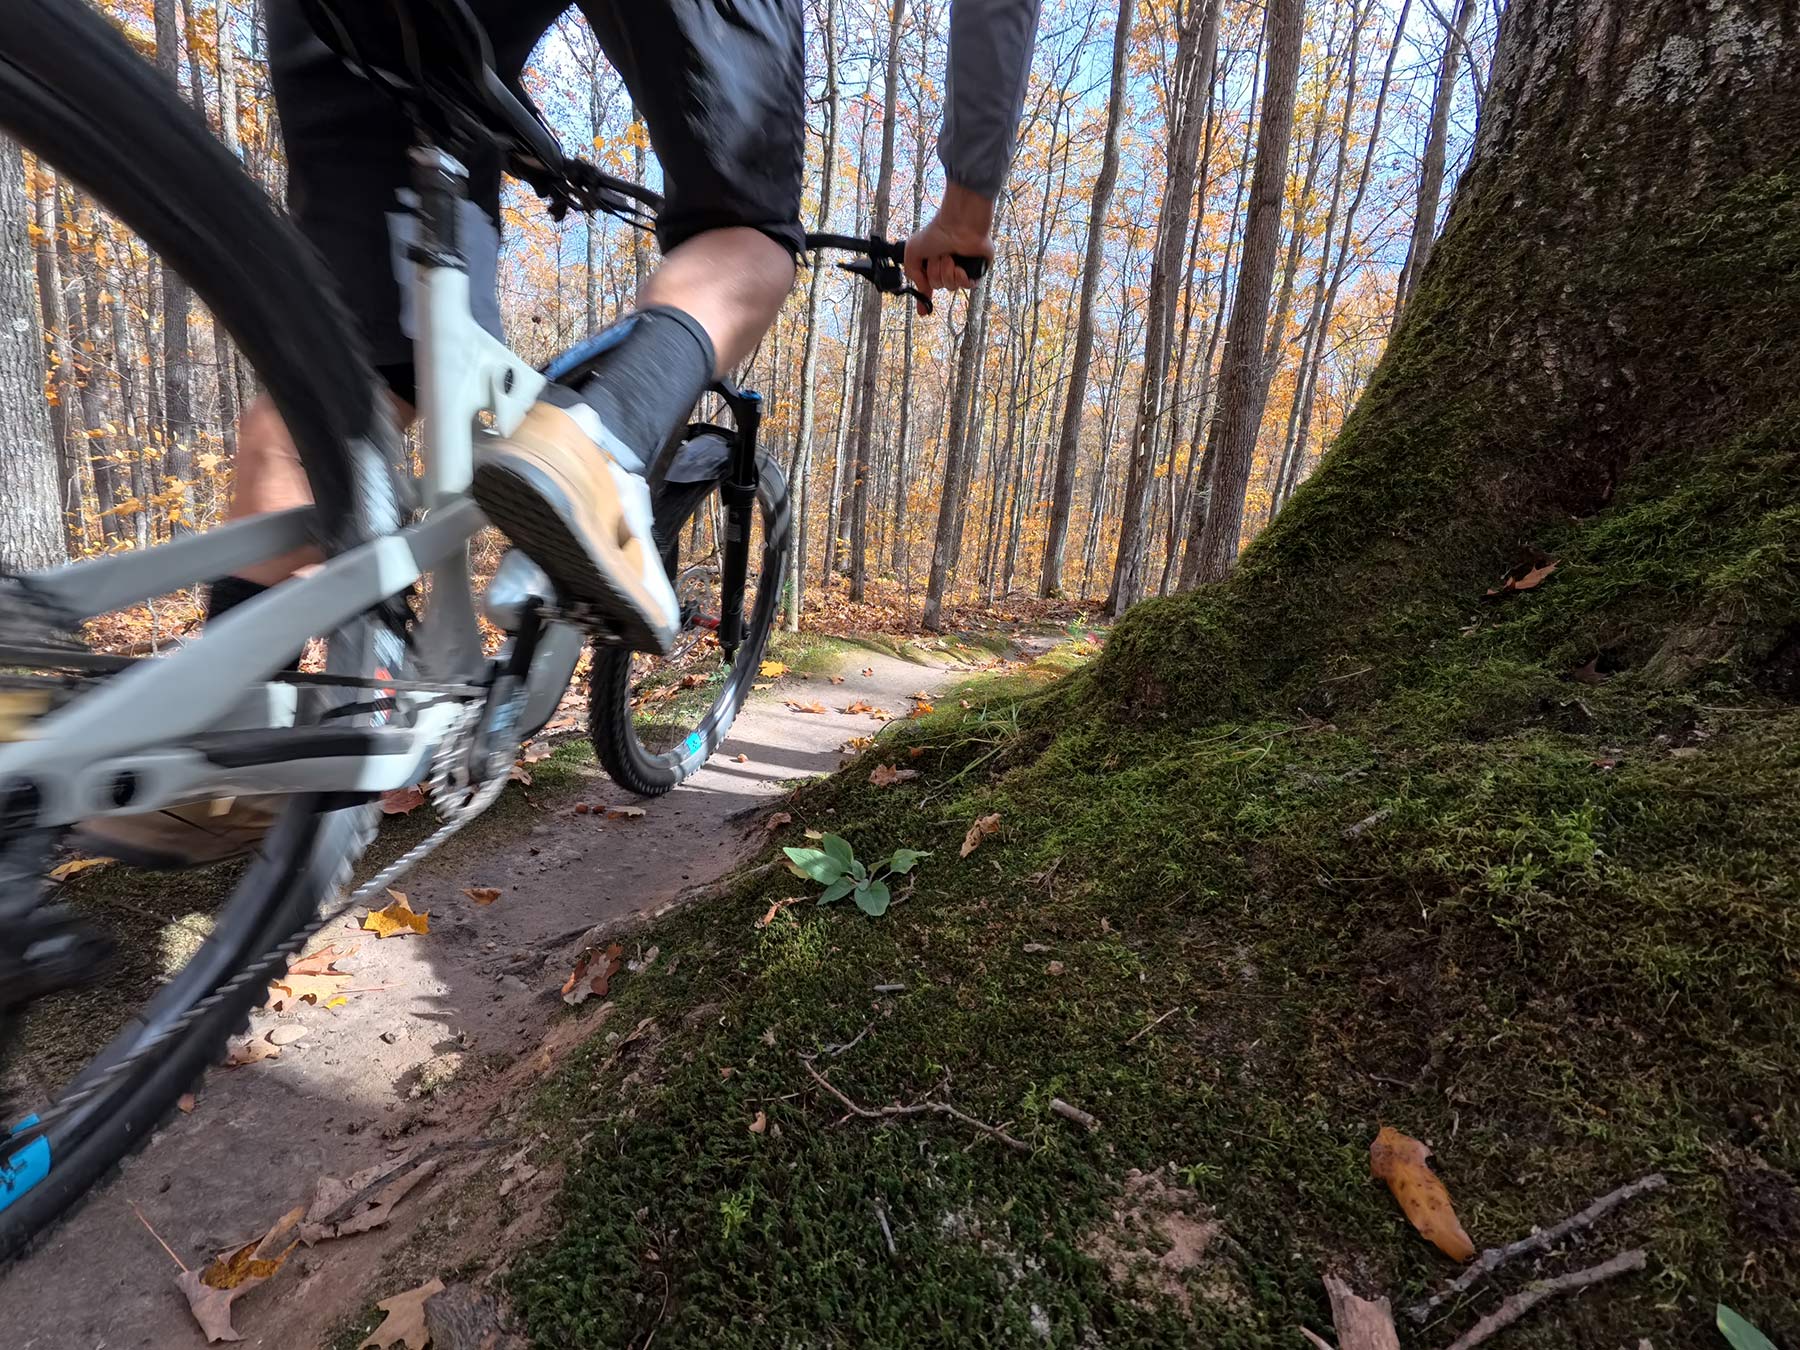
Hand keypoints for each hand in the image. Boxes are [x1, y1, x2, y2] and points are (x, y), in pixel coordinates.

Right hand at [903, 182, 995, 315]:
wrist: (958, 225)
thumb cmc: (936, 233)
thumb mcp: (912, 252)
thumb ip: (912, 273)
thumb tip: (923, 289)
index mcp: (934, 262)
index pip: (928, 284)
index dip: (924, 299)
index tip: (923, 312)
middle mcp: (948, 266)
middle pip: (937, 285)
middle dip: (935, 272)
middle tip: (938, 256)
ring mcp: (963, 269)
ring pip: (951, 286)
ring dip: (946, 271)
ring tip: (950, 256)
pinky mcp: (977, 270)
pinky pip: (967, 286)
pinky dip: (960, 277)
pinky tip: (960, 266)